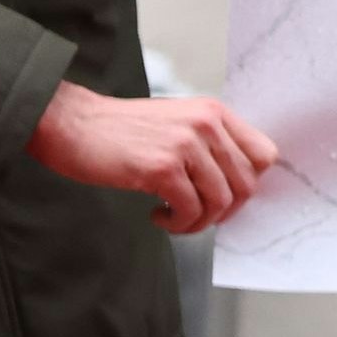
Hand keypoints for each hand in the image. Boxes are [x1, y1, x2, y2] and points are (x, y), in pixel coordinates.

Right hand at [28, 81, 279, 233]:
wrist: (71, 123)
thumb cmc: (121, 130)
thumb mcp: (178, 122)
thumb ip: (210, 143)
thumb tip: (237, 185)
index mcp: (215, 112)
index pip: (264, 155)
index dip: (247, 184)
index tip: (223, 197)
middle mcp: (207, 124)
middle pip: (246, 185)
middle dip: (224, 211)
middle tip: (196, 215)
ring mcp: (186, 145)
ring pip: (220, 202)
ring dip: (198, 221)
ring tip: (174, 218)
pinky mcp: (161, 168)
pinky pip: (190, 210)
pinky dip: (178, 224)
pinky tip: (158, 215)